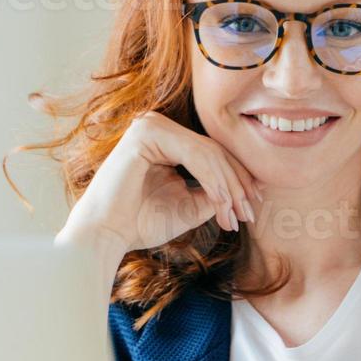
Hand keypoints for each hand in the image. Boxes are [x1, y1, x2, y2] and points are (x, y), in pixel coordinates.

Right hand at [57, 111, 262, 256]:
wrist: (106, 235)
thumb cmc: (142, 222)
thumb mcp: (189, 205)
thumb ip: (216, 193)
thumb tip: (247, 189)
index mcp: (165, 140)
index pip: (212, 154)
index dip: (238, 179)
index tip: (255, 206)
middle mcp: (157, 126)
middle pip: (214, 151)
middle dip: (237, 184)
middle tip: (250, 213)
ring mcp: (150, 126)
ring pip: (208, 153)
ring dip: (228, 186)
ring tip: (237, 214)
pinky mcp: (146, 133)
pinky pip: (194, 155)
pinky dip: (213, 180)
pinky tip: (223, 203)